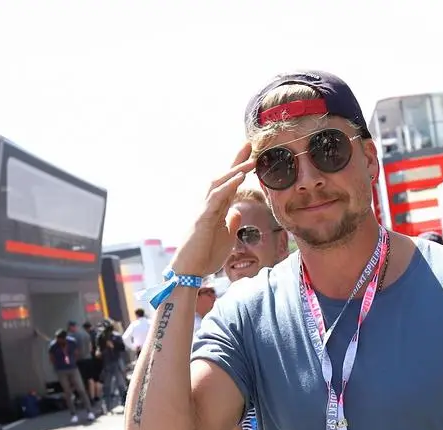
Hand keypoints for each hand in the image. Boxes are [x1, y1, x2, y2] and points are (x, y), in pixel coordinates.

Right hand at [170, 143, 256, 275]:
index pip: (229, 185)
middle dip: (236, 161)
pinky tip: (239, 178)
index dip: (239, 169)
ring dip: (234, 171)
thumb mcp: (225, 237)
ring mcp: (204, 211)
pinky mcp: (202, 219)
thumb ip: (230, 222)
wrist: (191, 271)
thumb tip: (236, 211)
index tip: (251, 155)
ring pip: (218, 184)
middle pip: (223, 177)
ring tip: (250, 161)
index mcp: (216, 210)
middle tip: (249, 145)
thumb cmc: (205, 255)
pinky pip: (216, 199)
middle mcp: (209, 206)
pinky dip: (227, 187)